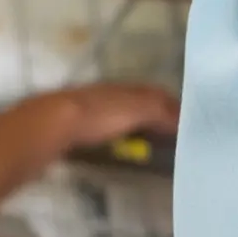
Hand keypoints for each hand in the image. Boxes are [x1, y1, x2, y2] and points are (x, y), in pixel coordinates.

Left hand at [10, 82, 180, 160]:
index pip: (156, 93)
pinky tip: (119, 148)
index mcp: (126, 88)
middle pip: (139, 103)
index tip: (189, 124)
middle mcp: (109, 94)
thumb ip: (160, 111)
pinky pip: (105, 130)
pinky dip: (118, 137)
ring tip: (150, 145)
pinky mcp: (74, 127)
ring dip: (136, 128)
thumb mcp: (135, 110)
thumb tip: (185, 118)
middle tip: (174, 137)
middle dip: (156, 117)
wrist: (48, 125)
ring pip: (121, 116)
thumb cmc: (96, 115)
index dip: (174, 107)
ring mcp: (89, 110)